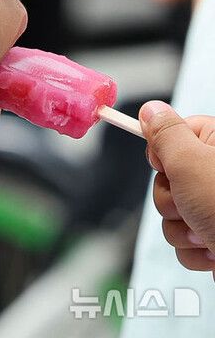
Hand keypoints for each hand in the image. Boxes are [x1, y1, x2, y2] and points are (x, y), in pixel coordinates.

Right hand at [140, 101, 214, 277]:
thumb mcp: (191, 163)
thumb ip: (166, 135)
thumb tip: (150, 109)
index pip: (175, 133)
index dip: (163, 152)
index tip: (166, 164)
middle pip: (166, 178)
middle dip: (170, 200)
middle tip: (192, 204)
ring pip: (172, 212)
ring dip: (181, 228)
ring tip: (206, 232)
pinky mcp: (214, 234)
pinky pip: (183, 238)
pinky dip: (192, 249)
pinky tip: (212, 250)